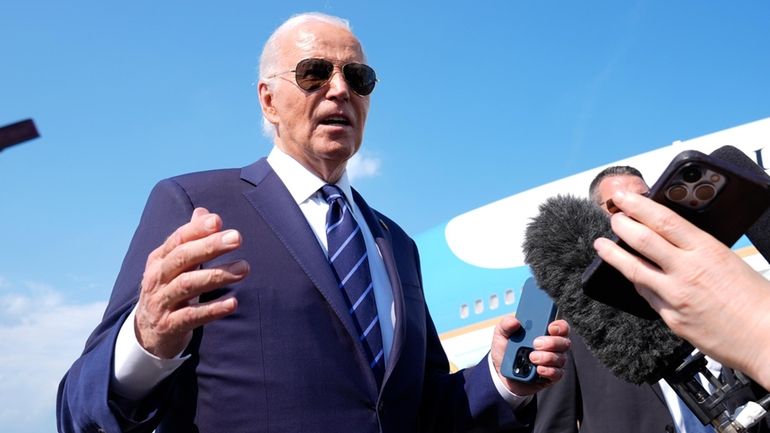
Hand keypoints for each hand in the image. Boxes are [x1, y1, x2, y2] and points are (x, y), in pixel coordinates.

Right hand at [134, 208, 249, 358]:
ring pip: (187, 285)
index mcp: (159, 260)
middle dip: (210, 246)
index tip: (218, 221)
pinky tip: (233, 302)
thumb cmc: (168, 291)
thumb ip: (190, 239)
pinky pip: (191, 316)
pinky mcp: (169, 326)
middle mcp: (157, 279)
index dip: (196, 229)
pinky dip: (212, 309)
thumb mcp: (174, 265)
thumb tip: (205, 213)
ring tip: (244, 268)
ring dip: (217, 275)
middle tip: (237, 238)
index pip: (177, 240)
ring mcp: (161, 303)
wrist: (146, 334)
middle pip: (182, 258)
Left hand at [491, 317, 569, 394]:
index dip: (559, 326)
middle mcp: (553, 347)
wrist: (502, 373)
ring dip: (547, 357)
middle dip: (552, 342)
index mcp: (545, 332)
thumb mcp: (501, 335)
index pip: (561, 327)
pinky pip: (557, 373)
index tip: (550, 328)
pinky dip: (548, 371)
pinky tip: (538, 369)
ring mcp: (554, 362)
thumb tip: (514, 321)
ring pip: (560, 358)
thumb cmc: (506, 350)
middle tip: (536, 344)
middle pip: (564, 342)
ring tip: (532, 357)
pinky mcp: (551, 376)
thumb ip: (506, 325)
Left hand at [593, 190, 769, 387]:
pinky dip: (636, 281)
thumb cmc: (757, 300)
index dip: (638, 206)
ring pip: (633, 269)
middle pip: (642, 241)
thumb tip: (672, 238)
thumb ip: (698, 249)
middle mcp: (686, 271)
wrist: (767, 339)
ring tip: (601, 245)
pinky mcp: (671, 318)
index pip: (664, 220)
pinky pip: (646, 295)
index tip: (623, 198)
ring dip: (613, 254)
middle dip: (621, 225)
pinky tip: (629, 275)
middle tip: (612, 217)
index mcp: (706, 251)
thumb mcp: (729, 260)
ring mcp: (675, 296)